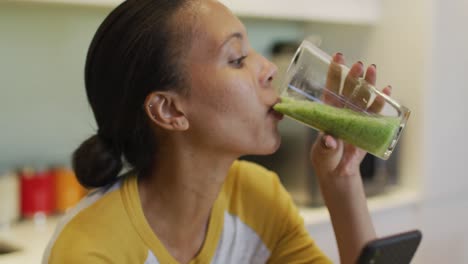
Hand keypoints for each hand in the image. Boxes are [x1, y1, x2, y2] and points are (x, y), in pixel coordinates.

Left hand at [310, 53, 390, 185]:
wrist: (338, 170)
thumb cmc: (326, 158)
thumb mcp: (323, 153)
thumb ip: (326, 147)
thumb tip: (329, 140)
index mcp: (328, 113)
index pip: (330, 89)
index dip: (334, 73)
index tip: (337, 56)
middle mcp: (343, 111)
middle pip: (348, 90)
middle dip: (353, 76)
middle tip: (358, 64)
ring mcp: (356, 117)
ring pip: (363, 97)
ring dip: (368, 84)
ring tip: (372, 69)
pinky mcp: (368, 126)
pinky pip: (376, 112)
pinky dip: (382, 101)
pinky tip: (387, 89)